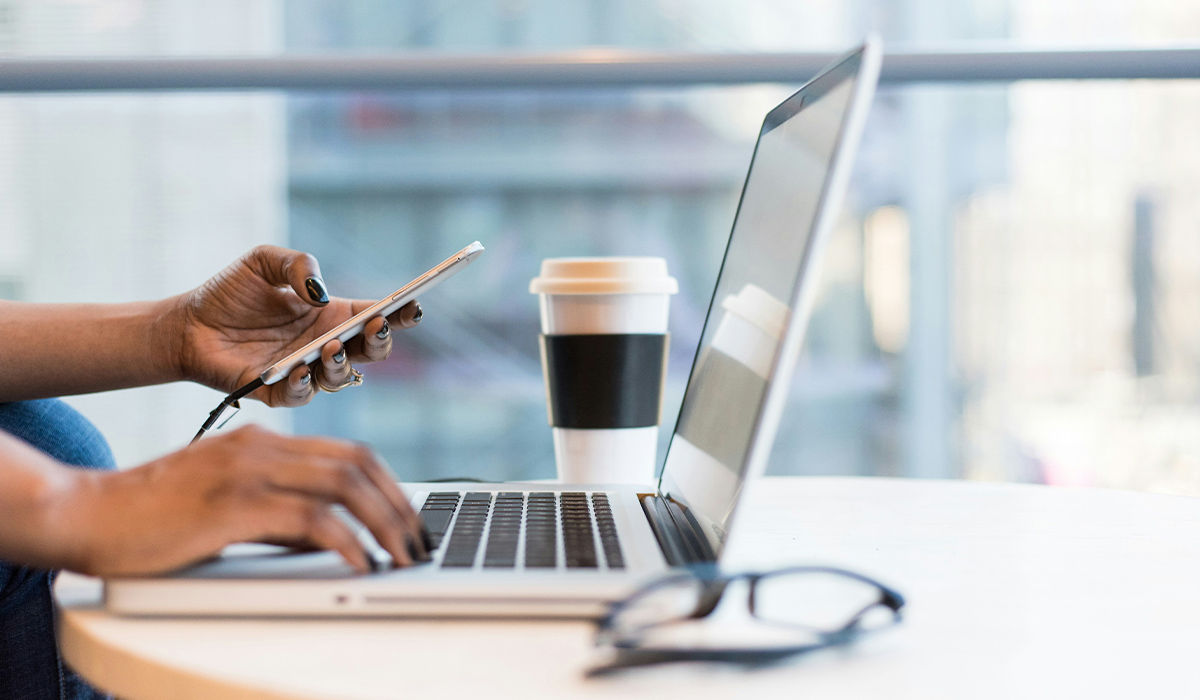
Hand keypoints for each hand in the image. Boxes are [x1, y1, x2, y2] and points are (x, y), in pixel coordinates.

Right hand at [47, 425, 428, 576]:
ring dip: (384, 523)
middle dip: (399, 505)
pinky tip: (360, 563)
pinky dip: (346, 542)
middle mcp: (261, 446)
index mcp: (262, 441)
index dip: (390, 484)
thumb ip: (278, 511)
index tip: (409, 518)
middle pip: (358, 464)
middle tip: (418, 542)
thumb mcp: (227, 503)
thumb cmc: (153, 516)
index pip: (349, 452)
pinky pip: (310, 519)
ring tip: (402, 556)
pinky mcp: (233, 504)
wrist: (86, 514)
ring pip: (344, 485)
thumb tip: (330, 537)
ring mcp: (247, 471)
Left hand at [170, 245, 422, 405]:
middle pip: (371, 352)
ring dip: (342, 364)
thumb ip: (297, 265)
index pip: (377, 316)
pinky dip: (304, 384)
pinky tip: (299, 368)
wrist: (187, 324)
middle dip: (381, 341)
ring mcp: (305, 371)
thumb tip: (320, 292)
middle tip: (376, 326)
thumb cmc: (229, 293)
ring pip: (341, 378)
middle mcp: (325, 345)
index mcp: (332, 315)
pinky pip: (301, 395)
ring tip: (331, 347)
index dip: (400, 313)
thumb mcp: (263, 261)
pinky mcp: (277, 392)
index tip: (413, 305)